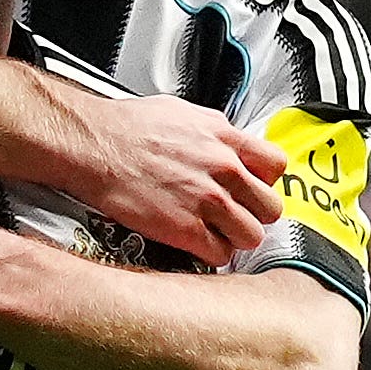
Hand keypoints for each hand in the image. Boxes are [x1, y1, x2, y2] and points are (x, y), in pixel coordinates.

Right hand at [75, 95, 285, 264]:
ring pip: (251, 236)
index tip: (252, 188)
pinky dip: (210, 254)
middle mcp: (223, 169)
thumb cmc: (126, 129)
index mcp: (225, 138)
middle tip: (235, 215)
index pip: (277, 166)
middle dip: (254, 214)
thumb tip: (226, 146)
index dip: (265, 181)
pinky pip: (220, 254)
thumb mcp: (183, 114)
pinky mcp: (185, 229)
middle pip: (270, 207)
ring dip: (235, 238)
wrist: (94, 146)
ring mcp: (207, 201)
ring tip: (215, 233)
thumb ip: (214, 134)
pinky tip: (195, 244)